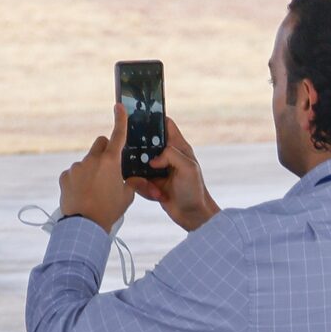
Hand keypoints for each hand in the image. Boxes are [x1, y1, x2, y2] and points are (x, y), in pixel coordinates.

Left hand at [57, 108, 136, 233]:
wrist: (84, 225)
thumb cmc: (109, 210)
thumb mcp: (127, 196)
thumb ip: (132, 182)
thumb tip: (137, 179)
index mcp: (110, 162)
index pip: (117, 135)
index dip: (120, 119)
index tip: (118, 107)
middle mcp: (91, 160)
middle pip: (100, 144)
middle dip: (106, 151)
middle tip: (110, 168)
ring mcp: (76, 167)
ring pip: (87, 161)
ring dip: (92, 169)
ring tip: (95, 190)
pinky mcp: (65, 176)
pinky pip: (74, 173)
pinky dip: (79, 179)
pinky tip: (82, 194)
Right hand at [127, 116, 219, 231]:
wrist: (191, 214)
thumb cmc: (194, 190)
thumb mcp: (188, 167)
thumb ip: (171, 155)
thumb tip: (152, 160)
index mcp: (177, 147)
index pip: (165, 125)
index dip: (153, 118)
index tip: (138, 116)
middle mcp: (165, 155)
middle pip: (144, 143)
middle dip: (137, 151)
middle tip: (140, 162)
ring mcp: (156, 169)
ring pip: (136, 164)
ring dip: (141, 177)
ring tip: (155, 189)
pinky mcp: (149, 181)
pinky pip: (136, 180)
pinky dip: (143, 188)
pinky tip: (156, 195)